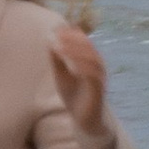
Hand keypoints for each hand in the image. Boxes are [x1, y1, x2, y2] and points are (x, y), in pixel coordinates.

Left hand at [46, 17, 108, 135]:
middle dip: (72, 40)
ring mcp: (100, 76)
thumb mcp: (61, 74)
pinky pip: (93, 76)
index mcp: (89, 59)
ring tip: (60, 48)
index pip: (83, 40)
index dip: (70, 33)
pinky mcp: (99, 89)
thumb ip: (57, 59)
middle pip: (88, 47)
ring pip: (92, 59)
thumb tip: (49, 40)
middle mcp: (98, 65)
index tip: (55, 29)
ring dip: (76, 52)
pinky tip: (70, 66)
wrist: (84, 119)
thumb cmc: (73, 95)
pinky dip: (82, 68)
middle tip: (56, 36)